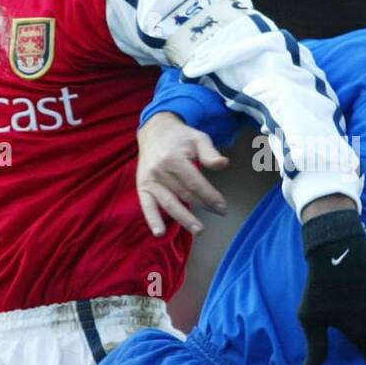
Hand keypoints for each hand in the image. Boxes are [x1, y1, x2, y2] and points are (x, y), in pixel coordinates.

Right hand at [137, 112, 228, 235]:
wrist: (154, 131)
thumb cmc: (180, 137)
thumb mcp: (198, 139)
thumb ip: (210, 153)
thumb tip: (223, 164)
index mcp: (174, 158)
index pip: (195, 183)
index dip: (210, 196)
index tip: (222, 207)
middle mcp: (159, 171)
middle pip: (185, 195)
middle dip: (204, 205)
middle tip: (219, 213)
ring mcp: (149, 180)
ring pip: (169, 203)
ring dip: (184, 219)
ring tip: (199, 230)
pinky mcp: (142, 186)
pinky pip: (147, 206)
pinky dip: (152, 220)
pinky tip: (159, 233)